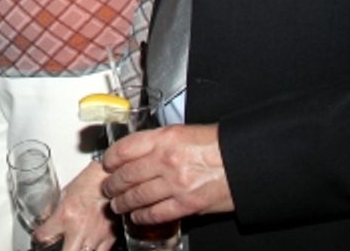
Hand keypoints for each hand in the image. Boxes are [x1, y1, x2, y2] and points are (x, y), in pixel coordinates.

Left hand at [32, 160, 116, 250]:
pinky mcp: (110, 239)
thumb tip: (43, 219)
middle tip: (57, 247)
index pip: (43, 237)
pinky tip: (88, 247)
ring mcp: (95, 236)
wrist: (111, 178)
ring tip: (74, 245)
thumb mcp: (64, 193)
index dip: (37, 239)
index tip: (39, 239)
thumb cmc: (89, 182)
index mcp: (65, 215)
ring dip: (76, 250)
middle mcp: (79, 228)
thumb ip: (52, 210)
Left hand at [101, 123, 232, 224]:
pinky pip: (156, 213)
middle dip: (112, 184)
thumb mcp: (183, 132)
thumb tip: (139, 151)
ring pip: (137, 196)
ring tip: (117, 205)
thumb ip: (159, 141)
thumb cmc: (217, 145)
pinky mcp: (186, 204)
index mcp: (164, 138)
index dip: (110, 159)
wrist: (243, 161)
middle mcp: (166, 160)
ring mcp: (175, 184)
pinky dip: (142, 217)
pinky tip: (137, 217)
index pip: (124, 149)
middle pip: (126, 175)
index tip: (106, 164)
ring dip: (122, 203)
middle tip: (107, 188)